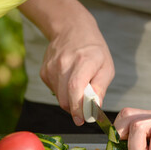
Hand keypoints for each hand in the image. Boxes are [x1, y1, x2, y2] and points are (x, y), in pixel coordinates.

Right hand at [19, 0, 114, 125]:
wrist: (72, 29)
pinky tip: (69, 80)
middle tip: (84, 110)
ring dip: (70, 100)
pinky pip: (54, 91)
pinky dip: (63, 92)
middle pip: (65, 97)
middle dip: (75, 110)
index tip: (81, 120)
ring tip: (79, 88)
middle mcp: (64, 64)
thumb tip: (95, 108)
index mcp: (83, 61)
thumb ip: (100, 88)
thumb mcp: (106, 67)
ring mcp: (51, 67)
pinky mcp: (44, 71)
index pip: (75, 88)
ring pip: (59, 97)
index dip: (78, 107)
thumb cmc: (94, 51)